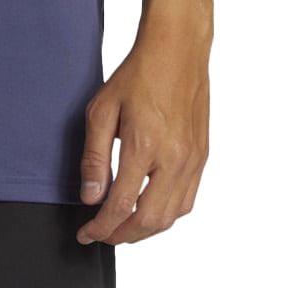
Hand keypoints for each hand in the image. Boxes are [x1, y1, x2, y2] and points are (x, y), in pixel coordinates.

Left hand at [76, 26, 209, 246]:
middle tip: (102, 234)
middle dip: (122, 236)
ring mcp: (192, 160)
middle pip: (150, 220)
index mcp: (144, 146)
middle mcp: (173, 159)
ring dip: (146, 230)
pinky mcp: (202, 157)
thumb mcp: (102, 109)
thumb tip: (90, 197)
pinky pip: (187, 201)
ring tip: (123, 227)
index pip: (121, 205)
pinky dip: (167, 215)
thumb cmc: (137, 75)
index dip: (101, 227)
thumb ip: (95, 157)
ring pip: (172, 217)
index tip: (85, 233)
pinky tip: (150, 209)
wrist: (177, 51)